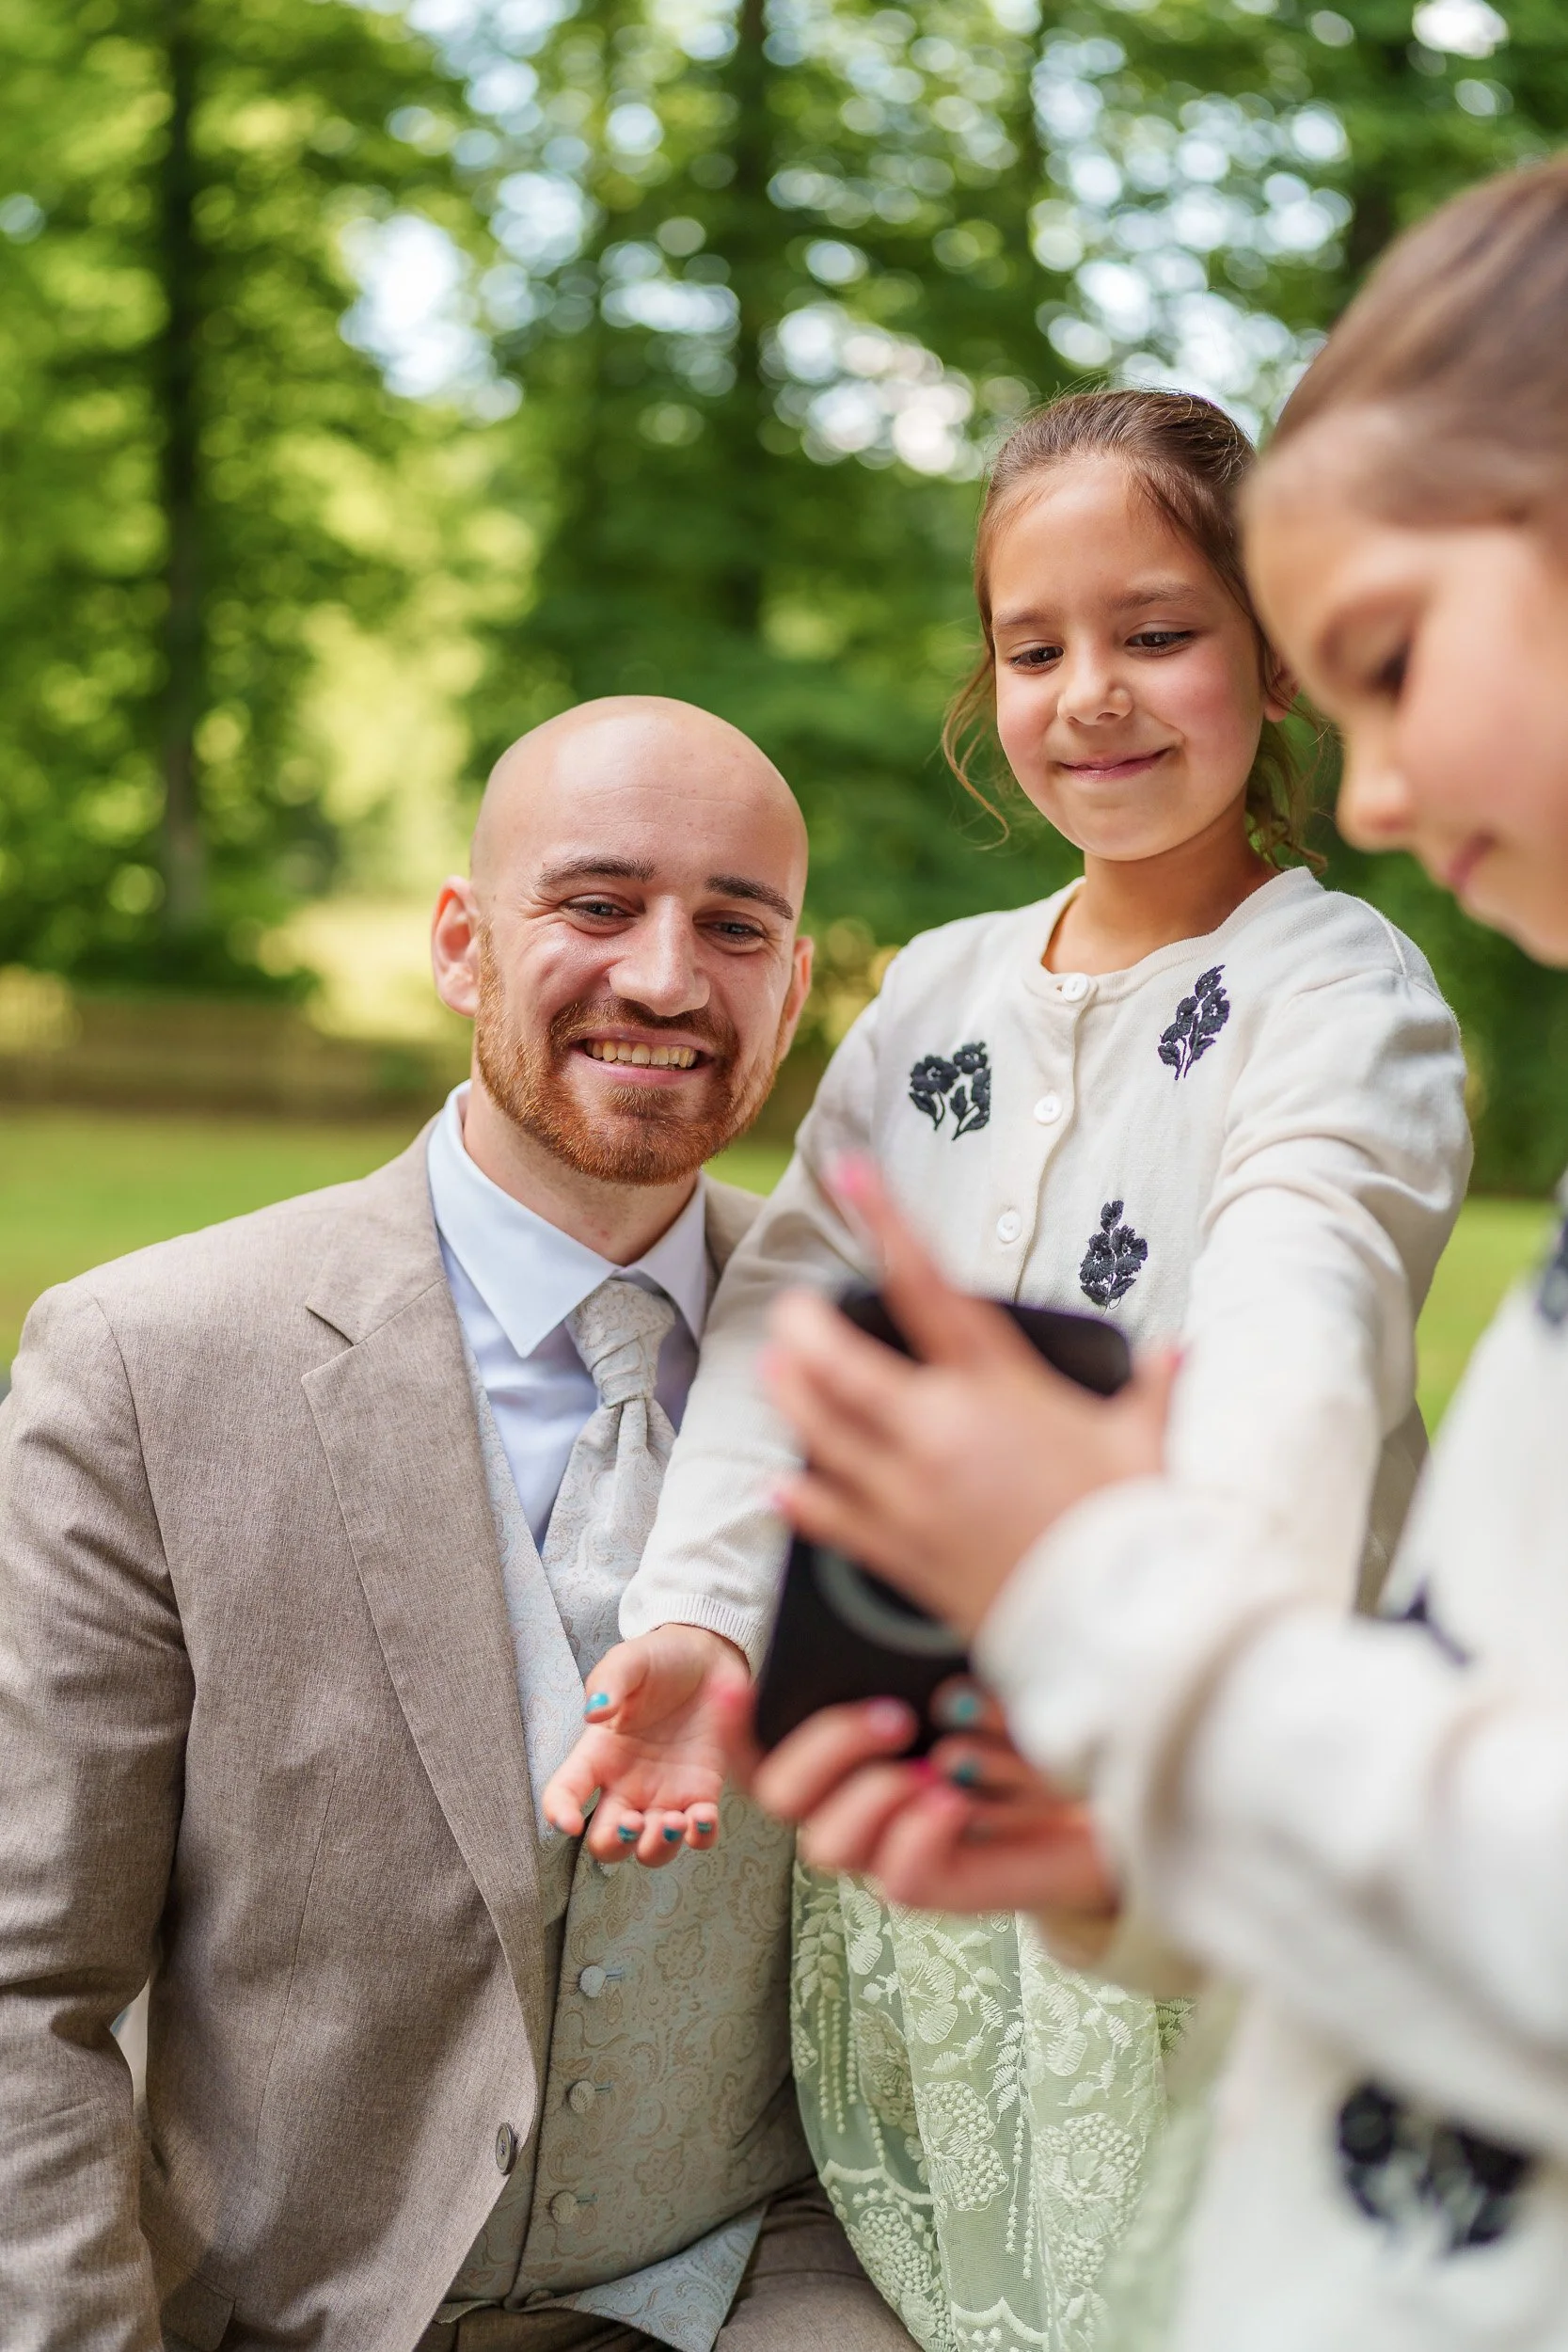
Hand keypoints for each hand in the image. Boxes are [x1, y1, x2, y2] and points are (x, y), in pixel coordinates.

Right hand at [541, 1626, 749, 1867]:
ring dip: (658, 1847)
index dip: (558, 1815)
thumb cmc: (659, 1659)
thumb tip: (593, 1713)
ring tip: (675, 1820)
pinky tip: (703, 1814)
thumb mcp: (630, 1661)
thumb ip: (610, 1683)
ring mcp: (664, 1794)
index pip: (563, 1795)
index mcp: (598, 1754)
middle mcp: (626, 1784)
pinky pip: (699, 1836)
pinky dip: (700, 1837)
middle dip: (614, 1844)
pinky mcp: (702, 1794)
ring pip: (650, 1850)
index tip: (569, 1823)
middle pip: (604, 1841)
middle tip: (634, 1822)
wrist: (709, 1657)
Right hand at [712, 1675, 1120, 1925]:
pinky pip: (901, 1879)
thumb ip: (910, 1648)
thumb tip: (866, 1581)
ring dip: (873, 1796)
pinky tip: (957, 1799)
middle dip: (826, 1748)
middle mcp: (853, 1804)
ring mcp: (890, 1849)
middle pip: (781, 1796)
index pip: (757, 1750)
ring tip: (934, 1764)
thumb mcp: (961, 1663)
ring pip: (828, 1845)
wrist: (1107, 1783)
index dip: (730, 1724)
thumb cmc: (1024, 1711)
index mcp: (844, 1753)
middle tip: (892, 1714)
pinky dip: (921, 1831)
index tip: (731, 1681)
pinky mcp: (940, 1886)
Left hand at [762, 1161, 1176, 1636]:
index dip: (885, 1221)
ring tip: (775, 1371)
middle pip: (841, 1362)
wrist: (1115, 1623)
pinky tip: (782, 1487)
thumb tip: (1175, 1354)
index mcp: (999, 1386)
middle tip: (792, 1310)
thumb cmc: (1132, 1526)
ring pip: (822, 1431)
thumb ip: (1153, 1389)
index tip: (851, 1174)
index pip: (927, 1285)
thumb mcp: (1145, 1443)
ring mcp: (911, 1494)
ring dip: (792, 1397)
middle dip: (807, 1328)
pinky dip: (801, 1500)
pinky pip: (832, 1519)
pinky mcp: (901, 1554)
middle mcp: (940, 1431)